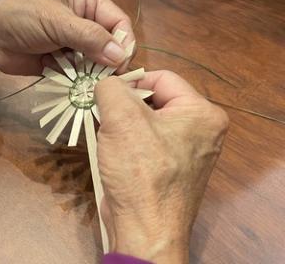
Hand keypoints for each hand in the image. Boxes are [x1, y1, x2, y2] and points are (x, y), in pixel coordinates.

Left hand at [0, 0, 133, 74]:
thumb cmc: (21, 19)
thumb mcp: (56, 22)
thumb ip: (89, 37)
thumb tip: (121, 56)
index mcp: (88, 1)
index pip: (119, 22)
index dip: (123, 43)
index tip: (120, 65)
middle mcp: (87, 21)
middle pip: (112, 45)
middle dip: (110, 62)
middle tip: (106, 80)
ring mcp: (77, 44)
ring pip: (99, 63)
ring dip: (95, 75)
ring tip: (89, 85)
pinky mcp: (67, 63)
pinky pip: (83, 75)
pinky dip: (81, 82)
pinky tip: (76, 87)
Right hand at [94, 71, 228, 262]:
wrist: (144, 230)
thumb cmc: (139, 172)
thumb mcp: (121, 118)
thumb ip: (111, 88)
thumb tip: (105, 83)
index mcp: (202, 113)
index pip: (162, 77)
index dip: (131, 80)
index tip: (105, 91)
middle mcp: (202, 130)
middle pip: (156, 99)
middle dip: (125, 105)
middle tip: (104, 114)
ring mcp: (188, 151)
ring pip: (148, 120)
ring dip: (123, 124)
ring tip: (108, 133)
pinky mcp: (172, 168)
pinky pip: (148, 141)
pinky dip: (128, 141)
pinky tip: (114, 150)